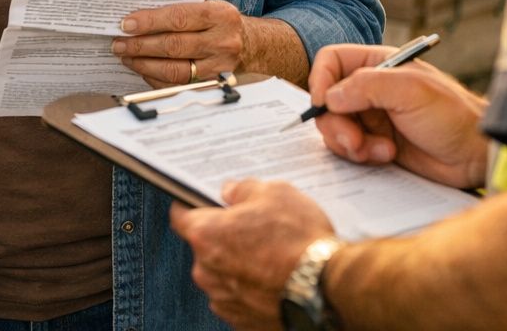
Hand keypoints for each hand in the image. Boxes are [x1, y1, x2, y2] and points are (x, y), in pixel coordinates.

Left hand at [112, 0, 245, 87]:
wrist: (253, 45)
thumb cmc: (222, 23)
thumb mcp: (210, 7)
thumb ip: (181, 10)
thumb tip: (139, 18)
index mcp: (219, 15)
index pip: (178, 18)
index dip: (149, 22)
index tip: (126, 24)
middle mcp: (222, 41)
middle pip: (174, 46)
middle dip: (140, 46)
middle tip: (118, 44)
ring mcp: (219, 66)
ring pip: (175, 70)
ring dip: (145, 64)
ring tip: (126, 57)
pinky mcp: (213, 84)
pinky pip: (178, 85)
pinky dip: (156, 79)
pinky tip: (143, 70)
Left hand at [171, 180, 334, 330]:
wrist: (326, 288)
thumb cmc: (299, 239)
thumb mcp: (275, 192)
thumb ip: (244, 189)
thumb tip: (231, 191)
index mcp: (206, 234)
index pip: (180, 216)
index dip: (191, 206)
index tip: (200, 202)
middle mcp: (206, 271)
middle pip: (205, 247)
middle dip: (224, 237)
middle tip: (253, 227)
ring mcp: (224, 300)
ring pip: (222, 275)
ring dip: (237, 265)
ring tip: (271, 255)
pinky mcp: (243, 322)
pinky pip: (240, 299)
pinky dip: (252, 289)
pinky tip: (276, 278)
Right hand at [310, 43, 488, 188]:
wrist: (476, 154)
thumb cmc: (453, 115)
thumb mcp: (411, 91)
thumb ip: (367, 87)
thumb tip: (329, 98)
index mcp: (378, 64)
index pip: (331, 61)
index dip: (320, 80)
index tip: (323, 105)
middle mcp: (370, 89)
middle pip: (327, 100)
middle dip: (335, 123)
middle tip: (354, 141)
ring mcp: (372, 117)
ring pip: (335, 128)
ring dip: (350, 143)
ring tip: (379, 151)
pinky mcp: (376, 143)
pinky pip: (350, 149)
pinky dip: (362, 155)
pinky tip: (387, 156)